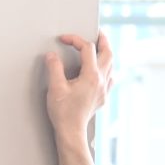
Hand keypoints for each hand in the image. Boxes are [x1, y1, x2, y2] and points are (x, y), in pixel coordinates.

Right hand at [42, 31, 112, 148]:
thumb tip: (52, 56)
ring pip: (112, 64)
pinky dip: (107, 69)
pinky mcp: (102, 97)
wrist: (71, 131)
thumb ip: (54, 68)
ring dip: (106, 53)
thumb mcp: (55, 88)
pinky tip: (101, 70)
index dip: (75, 39)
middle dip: (102, 40)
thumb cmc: (64, 112)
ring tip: (99, 47)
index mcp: (91, 75)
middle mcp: (101, 80)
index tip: (63, 39)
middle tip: (97, 32)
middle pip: (108, 52)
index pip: (87, 48)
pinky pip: (110, 77)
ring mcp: (104, 89)